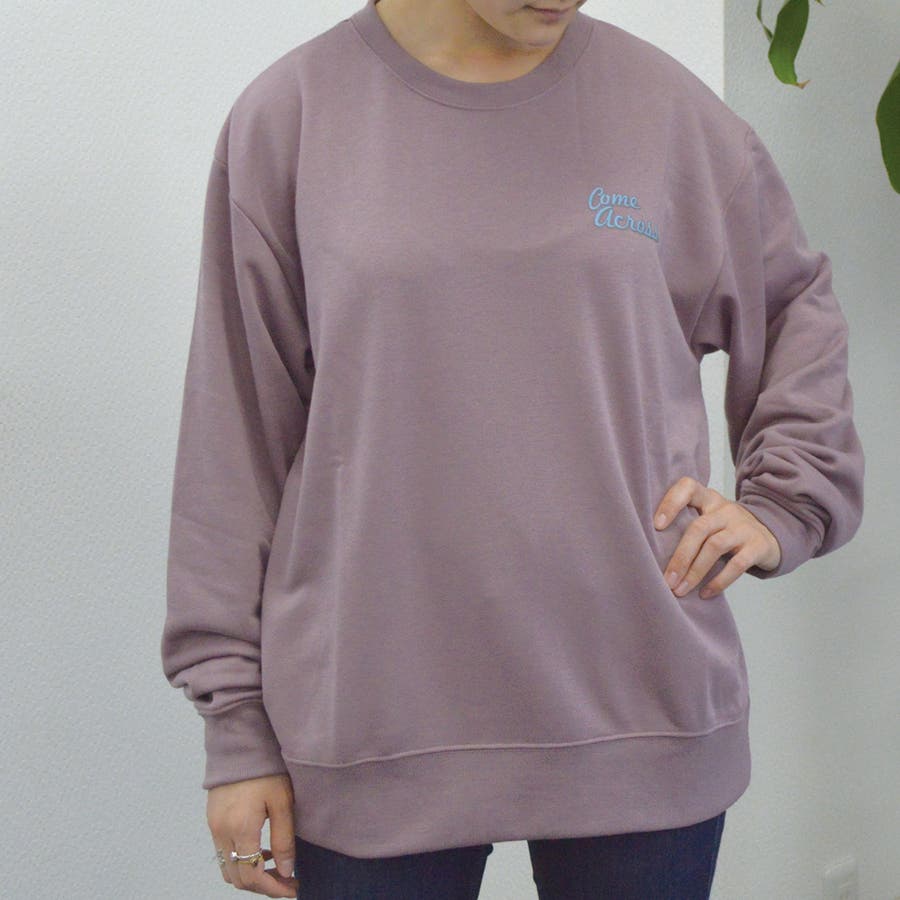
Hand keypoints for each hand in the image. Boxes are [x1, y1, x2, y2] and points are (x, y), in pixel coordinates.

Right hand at [207, 773, 297, 896]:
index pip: (253, 876)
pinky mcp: (213, 820)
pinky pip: (224, 853)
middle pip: (238, 878)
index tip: (292, 889)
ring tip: (276, 866)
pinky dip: (242, 860)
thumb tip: (287, 871)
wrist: (240, 744)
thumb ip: (284, 839)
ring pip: (229, 868)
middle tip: (287, 881)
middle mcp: (222, 832)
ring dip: (251, 875)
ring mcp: (214, 827)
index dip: (273, 889)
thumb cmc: (265, 768)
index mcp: (241, 828)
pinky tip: (261, 850)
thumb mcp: (282, 802)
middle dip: (263, 886)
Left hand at [654, 476, 781, 599]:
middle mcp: (725, 509)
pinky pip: (736, 564)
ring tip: (680, 590)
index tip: (656, 526)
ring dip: (695, 572)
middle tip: (667, 580)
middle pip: (698, 528)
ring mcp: (742, 527)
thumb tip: (650, 555)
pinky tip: (704, 594)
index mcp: (708, 499)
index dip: (671, 503)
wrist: (770, 534)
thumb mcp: (709, 519)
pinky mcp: (757, 546)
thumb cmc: (725, 530)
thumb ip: (686, 526)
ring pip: (715, 546)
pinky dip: (718, 581)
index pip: (688, 488)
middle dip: (680, 557)